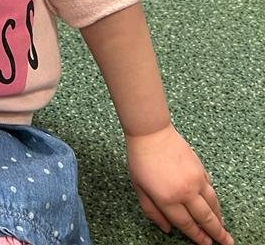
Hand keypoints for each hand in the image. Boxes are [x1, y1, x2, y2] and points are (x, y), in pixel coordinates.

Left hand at [126, 124, 232, 244]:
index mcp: (168, 199)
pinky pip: (211, 188)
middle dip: (217, 233)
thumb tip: (166, 228)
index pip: (187, 224)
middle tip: (226, 242)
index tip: (205, 244)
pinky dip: (215, 200)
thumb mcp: (139, 188)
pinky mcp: (200, 168)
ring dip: (219, 217)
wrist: (151, 132)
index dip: (198, 237)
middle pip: (205, 218)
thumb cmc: (141, 159)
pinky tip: (215, 205)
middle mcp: (185, 191)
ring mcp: (195, 179)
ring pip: (213, 204)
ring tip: (223, 227)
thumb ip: (152, 211)